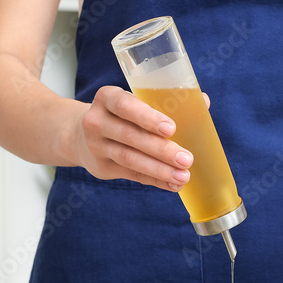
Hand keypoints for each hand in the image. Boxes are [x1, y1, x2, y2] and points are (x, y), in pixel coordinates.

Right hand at [73, 86, 192, 190]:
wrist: (79, 135)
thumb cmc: (120, 114)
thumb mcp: (132, 101)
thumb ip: (164, 101)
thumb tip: (202, 102)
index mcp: (106, 98)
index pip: (124, 105)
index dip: (147, 117)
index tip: (170, 128)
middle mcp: (96, 122)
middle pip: (130, 137)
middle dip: (161, 149)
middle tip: (186, 159)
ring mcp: (96, 147)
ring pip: (130, 159)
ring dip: (159, 170)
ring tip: (183, 176)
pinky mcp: (102, 168)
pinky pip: (131, 175)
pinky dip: (154, 181)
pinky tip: (172, 185)